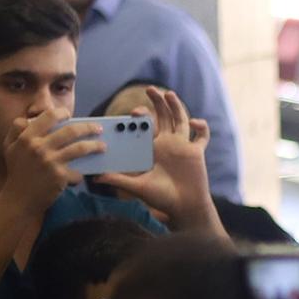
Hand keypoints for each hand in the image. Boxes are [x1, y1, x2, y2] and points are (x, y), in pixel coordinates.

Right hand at [0, 110, 104, 217]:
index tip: (69, 115)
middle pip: (71, 130)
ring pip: (80, 148)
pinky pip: (78, 171)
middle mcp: (38, 147)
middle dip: (88, 128)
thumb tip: (30, 118)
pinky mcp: (59, 176)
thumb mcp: (9, 147)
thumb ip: (17, 130)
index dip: (61, 113)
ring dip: (95, 146)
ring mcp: (50, 161)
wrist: (19, 198)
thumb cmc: (17, 171)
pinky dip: (82, 173)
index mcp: (26, 138)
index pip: (48, 116)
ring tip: (102, 146)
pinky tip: (86, 173)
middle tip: (98, 129)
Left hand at [94, 88, 220, 231]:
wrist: (184, 208)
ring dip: (176, 105)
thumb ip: (119, 180)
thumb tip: (96, 178)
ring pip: (181, 119)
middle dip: (157, 102)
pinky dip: (201, 127)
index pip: (146, 126)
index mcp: (152, 149)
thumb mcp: (137, 187)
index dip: (140, 116)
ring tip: (169, 94)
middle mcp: (168, 144)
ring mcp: (183, 146)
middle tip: (150, 90)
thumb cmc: (161, 199)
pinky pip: (202, 136)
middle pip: (164, 116)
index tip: (132, 113)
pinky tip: (195, 122)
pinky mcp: (196, 152)